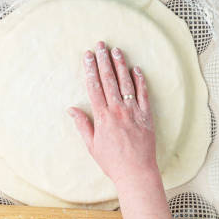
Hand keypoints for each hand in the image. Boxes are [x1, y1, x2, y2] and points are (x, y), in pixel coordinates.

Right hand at [68, 41, 157, 187]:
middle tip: (101, 45)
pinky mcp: (146, 115)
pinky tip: (136, 69)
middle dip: (103, 60)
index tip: (87, 56)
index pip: (94, 87)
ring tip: (116, 50)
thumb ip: (83, 124)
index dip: (90, 69)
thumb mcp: (91, 145)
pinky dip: (140, 80)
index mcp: (102, 117)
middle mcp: (117, 110)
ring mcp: (133, 111)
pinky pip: (143, 94)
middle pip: (109, 80)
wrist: (136, 173)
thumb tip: (71, 109)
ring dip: (120, 65)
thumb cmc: (112, 162)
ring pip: (126, 83)